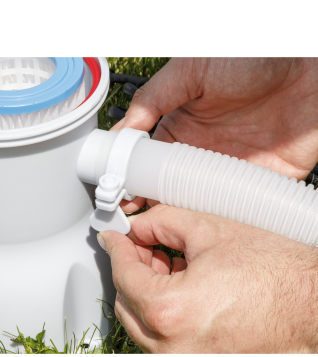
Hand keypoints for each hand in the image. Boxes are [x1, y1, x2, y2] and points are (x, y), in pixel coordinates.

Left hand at [97, 205, 317, 353]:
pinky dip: (160, 310)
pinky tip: (177, 284)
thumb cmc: (273, 271)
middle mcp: (172, 346)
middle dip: (129, 267)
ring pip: (141, 322)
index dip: (116, 248)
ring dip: (144, 289)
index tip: (112, 236)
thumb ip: (161, 222)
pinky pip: (162, 336)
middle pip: (126, 302)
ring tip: (163, 261)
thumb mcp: (209, 230)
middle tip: (141, 243)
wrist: (309, 302)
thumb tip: (137, 225)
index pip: (123, 275)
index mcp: (171, 311)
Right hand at [113, 57, 317, 212]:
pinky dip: (228, 222)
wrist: (306, 67)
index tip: (121, 199)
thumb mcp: (191, 72)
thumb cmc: (249, 60)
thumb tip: (121, 131)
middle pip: (173, 192)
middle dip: (157, 209)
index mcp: (183, 132)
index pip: (152, 166)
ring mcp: (231, 172)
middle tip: (139, 225)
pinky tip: (212, 229)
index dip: (135, 183)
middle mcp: (203, 156)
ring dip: (188, 220)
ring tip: (171, 232)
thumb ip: (153, 100)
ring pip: (202, 206)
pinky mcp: (262, 181)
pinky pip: (241, 208)